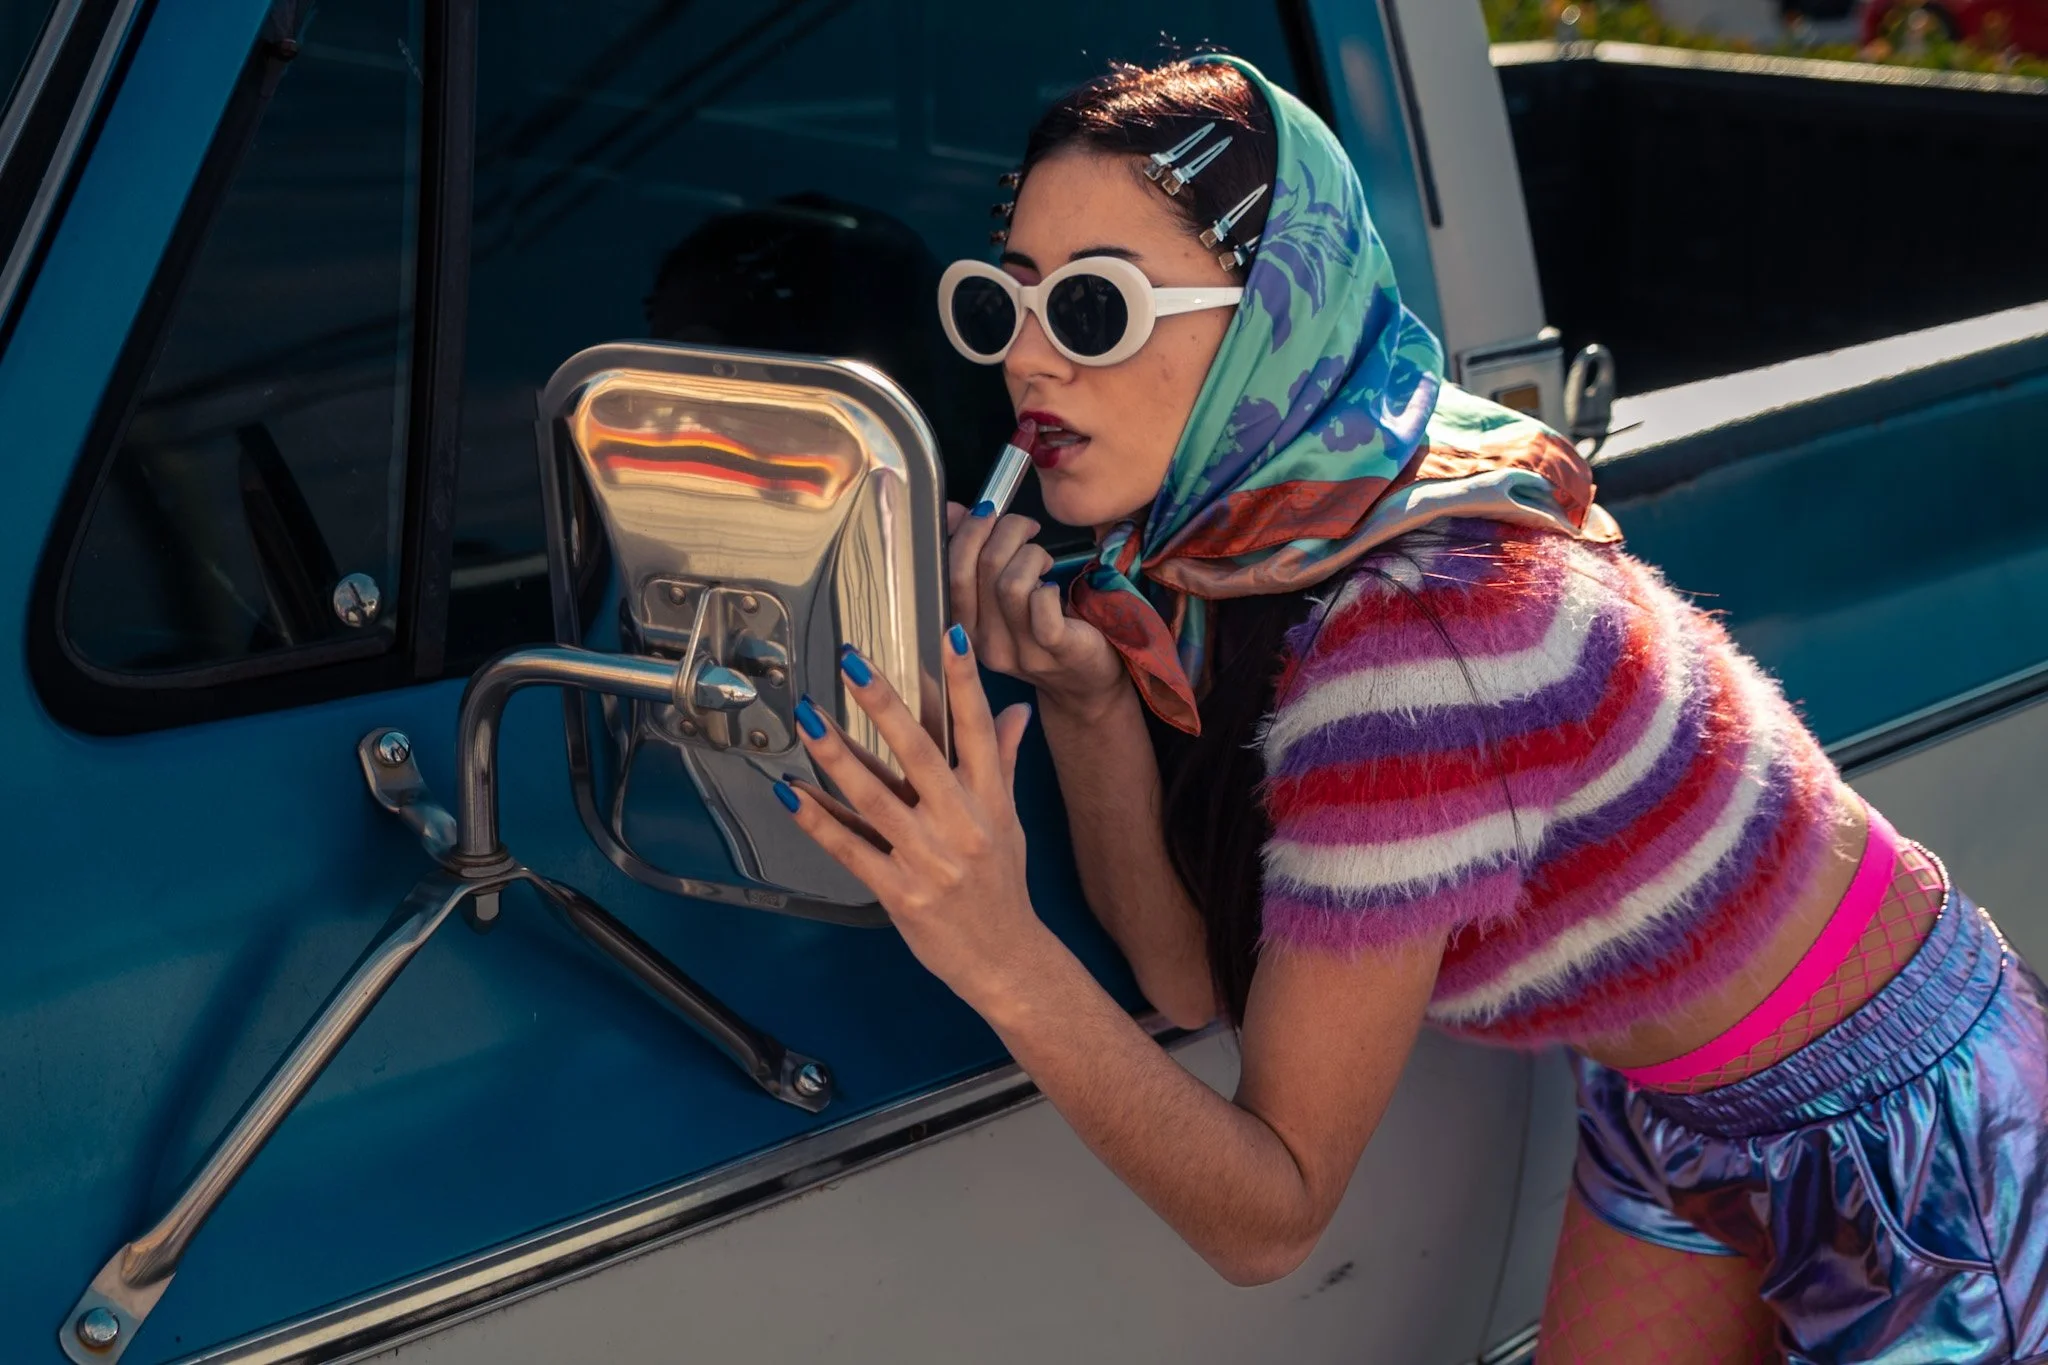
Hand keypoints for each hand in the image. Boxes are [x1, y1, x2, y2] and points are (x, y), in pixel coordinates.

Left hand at [777, 629, 1051, 1005]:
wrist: (1006, 960)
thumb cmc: (1003, 886)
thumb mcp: (1010, 820)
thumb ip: (1005, 762)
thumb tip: (1018, 713)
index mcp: (990, 800)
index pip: (979, 730)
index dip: (965, 682)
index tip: (949, 636)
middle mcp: (963, 825)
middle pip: (921, 755)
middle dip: (886, 706)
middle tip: (854, 663)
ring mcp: (930, 861)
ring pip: (877, 798)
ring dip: (838, 755)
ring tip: (808, 717)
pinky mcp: (901, 894)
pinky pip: (851, 850)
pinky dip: (818, 821)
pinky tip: (790, 793)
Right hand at [946, 501, 1125, 715]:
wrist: (1084, 683)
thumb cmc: (1041, 629)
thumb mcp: (1001, 596)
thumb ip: (974, 555)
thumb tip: (955, 513)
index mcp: (965, 628)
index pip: (951, 574)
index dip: (968, 533)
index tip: (989, 512)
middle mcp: (985, 644)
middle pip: (980, 570)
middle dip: (1004, 532)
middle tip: (1025, 527)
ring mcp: (1019, 651)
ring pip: (1011, 584)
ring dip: (1031, 555)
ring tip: (1043, 560)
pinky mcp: (1055, 649)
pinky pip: (1041, 606)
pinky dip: (1048, 586)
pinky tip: (1054, 587)